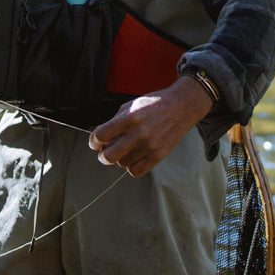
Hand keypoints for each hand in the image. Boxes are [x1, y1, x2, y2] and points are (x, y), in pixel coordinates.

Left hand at [88, 75, 214, 176]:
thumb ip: (115, 121)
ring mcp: (149, 146)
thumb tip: (102, 139)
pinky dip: (131, 166)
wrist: (181, 107)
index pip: (101, 135)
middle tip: (104, 152)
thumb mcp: (131, 105)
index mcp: (129, 118)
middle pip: (109, 156)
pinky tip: (134, 156)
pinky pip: (136, 170)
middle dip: (102, 155)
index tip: (94, 143)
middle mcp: (138, 133)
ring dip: (120, 158)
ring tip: (126, 148)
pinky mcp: (158, 156)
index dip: (93, 141)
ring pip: (122, 163)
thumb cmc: (155, 104)